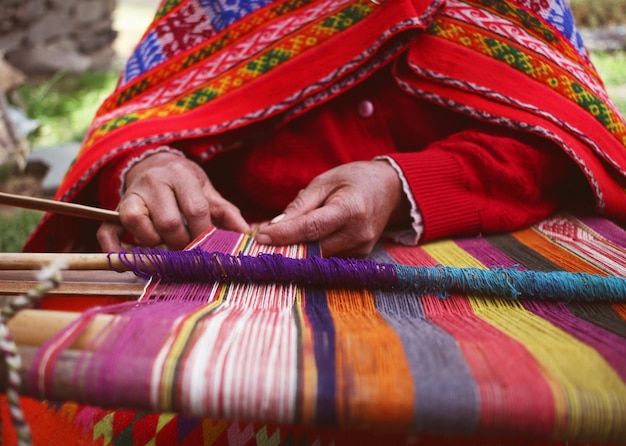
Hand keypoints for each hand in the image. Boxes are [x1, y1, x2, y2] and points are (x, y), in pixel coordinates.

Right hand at [97, 152, 249, 250]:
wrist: (155, 165)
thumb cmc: (186, 185)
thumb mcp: (208, 192)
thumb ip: (227, 213)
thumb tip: (248, 237)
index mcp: (181, 176)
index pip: (195, 209)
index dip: (204, 233)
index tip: (210, 248)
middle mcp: (154, 183)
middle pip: (168, 222)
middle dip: (181, 244)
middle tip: (189, 253)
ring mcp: (131, 196)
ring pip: (137, 224)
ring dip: (153, 245)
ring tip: (165, 249)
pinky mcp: (115, 210)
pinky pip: (107, 231)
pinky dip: (115, 250)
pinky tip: (128, 262)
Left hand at [254, 160, 409, 256]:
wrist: (390, 190)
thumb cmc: (355, 179)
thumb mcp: (325, 181)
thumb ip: (301, 204)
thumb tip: (276, 225)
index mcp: (350, 209)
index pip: (311, 228)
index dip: (284, 235)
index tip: (261, 237)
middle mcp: (358, 234)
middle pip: (313, 248)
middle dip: (286, 246)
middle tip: (260, 242)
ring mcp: (361, 248)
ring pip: (319, 256)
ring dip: (297, 250)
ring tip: (278, 240)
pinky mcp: (360, 256)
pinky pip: (328, 257)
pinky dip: (311, 251)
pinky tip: (300, 243)